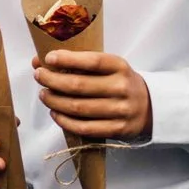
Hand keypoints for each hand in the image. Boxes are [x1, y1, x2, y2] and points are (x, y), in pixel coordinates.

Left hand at [35, 50, 152, 141]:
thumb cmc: (119, 83)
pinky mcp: (117, 129)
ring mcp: (120, 110)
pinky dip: (64, 121)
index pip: (92, 61)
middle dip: (52, 80)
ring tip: (44, 95)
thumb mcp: (108, 68)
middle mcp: (121, 87)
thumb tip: (38, 60)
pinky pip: (84, 127)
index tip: (48, 58)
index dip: (67, 59)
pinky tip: (55, 113)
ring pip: (78, 108)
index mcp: (120, 67)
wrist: (149, 107)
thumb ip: (78, 63)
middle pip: (79, 85)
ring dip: (54, 101)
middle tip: (39, 76)